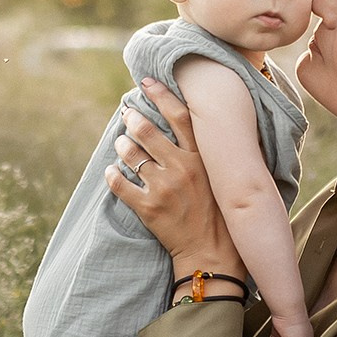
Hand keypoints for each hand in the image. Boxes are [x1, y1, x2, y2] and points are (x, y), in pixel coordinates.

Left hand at [106, 78, 238, 278]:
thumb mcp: (224, 178)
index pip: (179, 115)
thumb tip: (207, 125)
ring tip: (121, 143)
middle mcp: (182, 168)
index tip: (146, 82)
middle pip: (147, 131)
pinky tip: (112, 173)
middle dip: (132, 119)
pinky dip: (112, 175)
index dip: (161, 94)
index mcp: (202, 158)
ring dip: (121, 145)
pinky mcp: (148, 208)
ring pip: (130, 154)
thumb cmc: (221, 214)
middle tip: (127, 115)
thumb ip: (214, 153)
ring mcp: (163, 188)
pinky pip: (119, 184)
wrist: (213, 254)